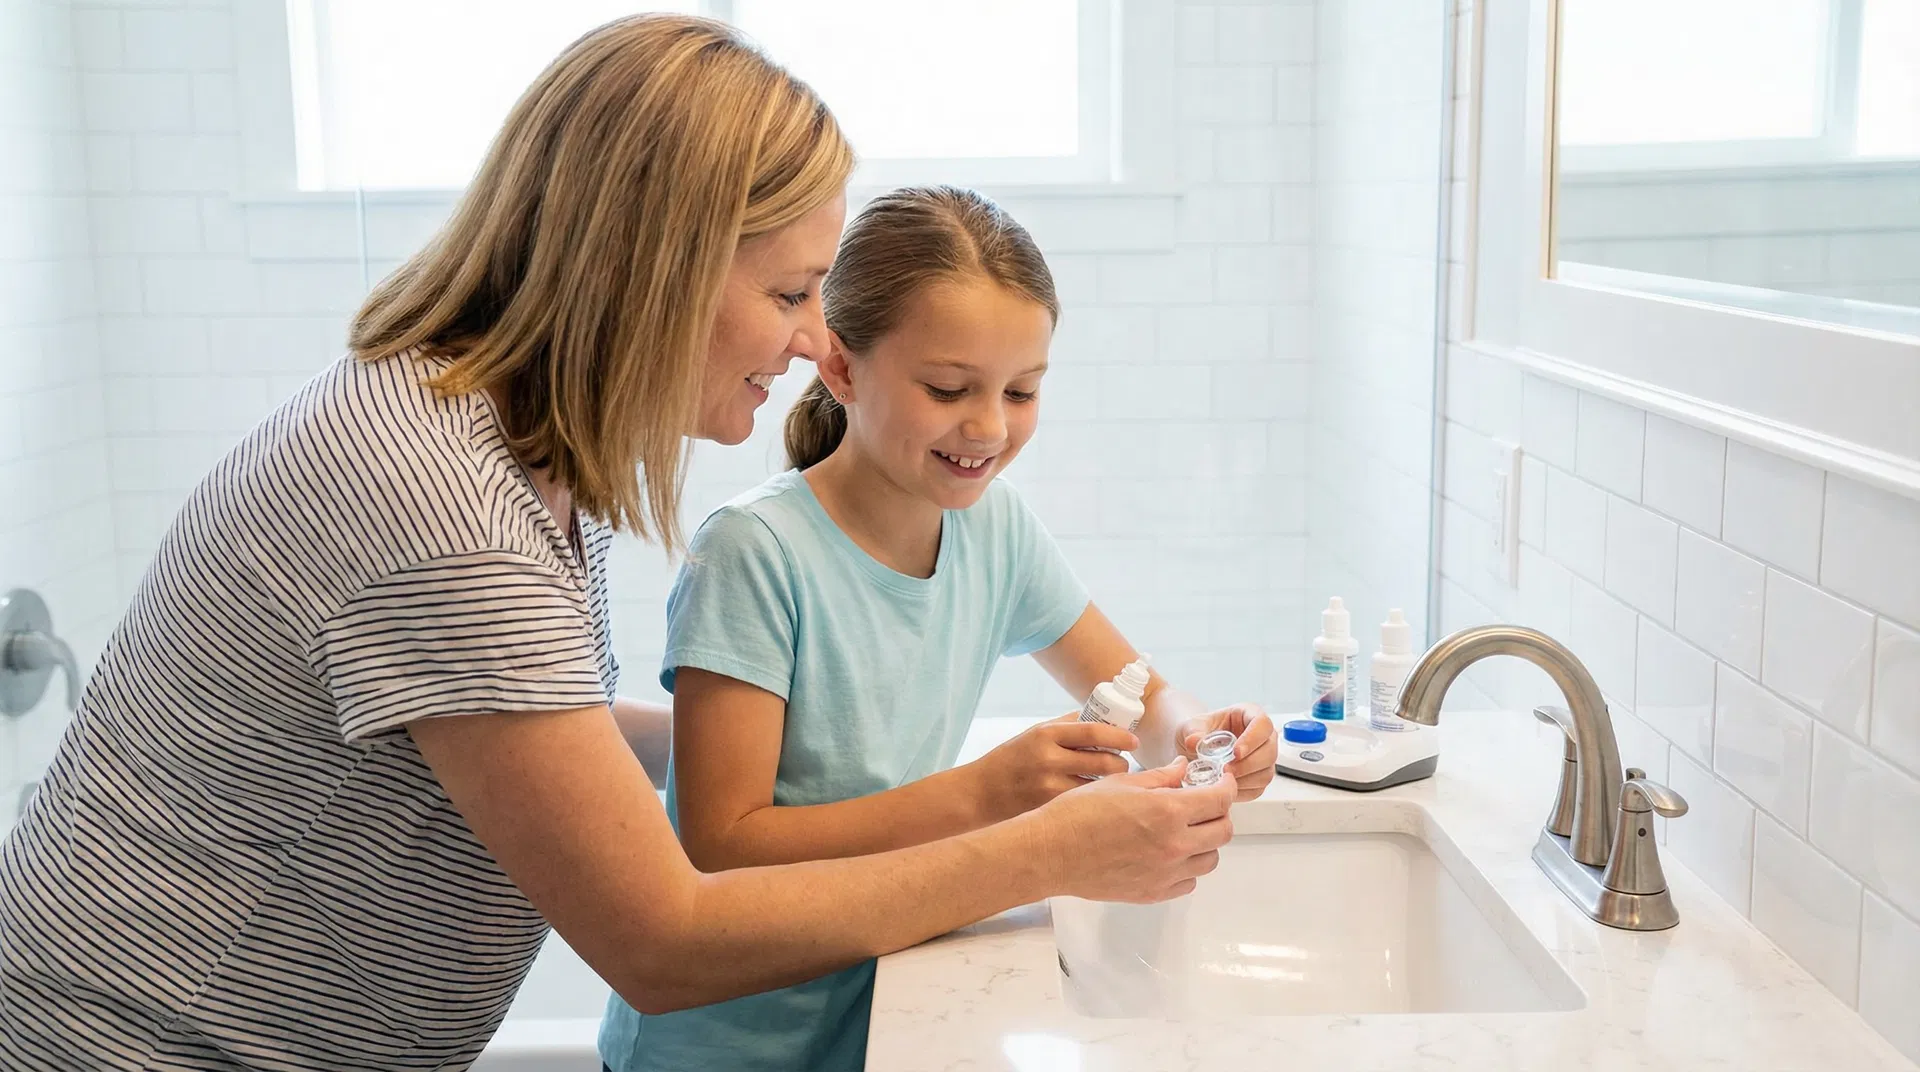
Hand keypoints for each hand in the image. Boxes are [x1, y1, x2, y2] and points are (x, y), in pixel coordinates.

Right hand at [967, 713, 1137, 822]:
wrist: (980, 793)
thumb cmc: (1011, 760)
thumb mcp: (1033, 734)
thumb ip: (1066, 727)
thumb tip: (1102, 718)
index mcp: (1045, 735)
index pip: (1093, 732)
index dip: (1119, 736)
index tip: (1133, 740)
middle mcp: (1048, 760)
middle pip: (1103, 762)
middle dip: (1121, 763)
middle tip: (1124, 763)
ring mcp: (1049, 787)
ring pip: (1098, 787)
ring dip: (1111, 784)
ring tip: (1112, 781)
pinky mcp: (1050, 809)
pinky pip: (1084, 803)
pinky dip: (1095, 799)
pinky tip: (1096, 799)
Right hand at [1029, 760, 1235, 902]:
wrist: (1052, 853)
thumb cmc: (1078, 814)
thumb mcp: (1121, 784)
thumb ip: (1159, 777)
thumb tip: (1182, 769)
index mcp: (1168, 811)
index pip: (1219, 799)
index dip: (1225, 786)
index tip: (1221, 781)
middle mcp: (1174, 844)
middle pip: (1223, 831)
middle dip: (1220, 812)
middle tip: (1205, 803)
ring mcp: (1166, 873)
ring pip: (1210, 859)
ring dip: (1206, 841)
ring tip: (1187, 829)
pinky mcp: (1154, 893)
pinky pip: (1188, 882)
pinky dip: (1187, 867)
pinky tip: (1169, 854)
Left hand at [1177, 703, 1276, 801]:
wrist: (1194, 749)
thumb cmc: (1198, 731)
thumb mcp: (1191, 726)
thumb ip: (1193, 731)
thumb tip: (1194, 741)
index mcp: (1249, 715)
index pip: (1263, 724)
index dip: (1252, 739)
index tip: (1236, 752)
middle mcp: (1262, 736)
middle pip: (1270, 750)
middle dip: (1249, 764)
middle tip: (1226, 770)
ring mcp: (1263, 758)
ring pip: (1267, 772)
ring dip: (1246, 779)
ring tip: (1224, 779)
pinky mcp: (1258, 777)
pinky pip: (1259, 788)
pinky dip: (1243, 791)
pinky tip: (1227, 788)